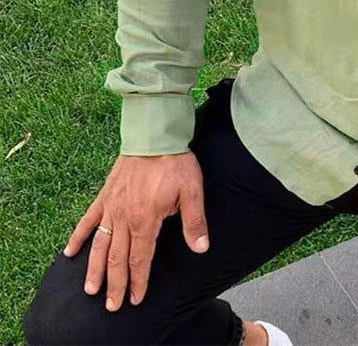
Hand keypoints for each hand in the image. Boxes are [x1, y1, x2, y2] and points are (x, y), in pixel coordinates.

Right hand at [62, 152, 209, 310]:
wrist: (154, 136)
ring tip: (90, 290)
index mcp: (145, 220)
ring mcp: (111, 207)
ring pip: (99, 245)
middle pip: (116, 258)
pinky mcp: (104, 195)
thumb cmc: (175, 163)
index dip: (138, 280)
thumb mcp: (192, 191)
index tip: (136, 299)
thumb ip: (194, 222)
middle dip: (115, 283)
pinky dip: (79, 236)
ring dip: (94, 269)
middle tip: (112, 306)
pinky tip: (70, 252)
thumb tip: (201, 248)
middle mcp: (123, 218)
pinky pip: (88, 220)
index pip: (140, 258)